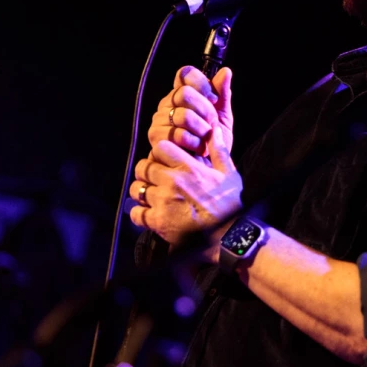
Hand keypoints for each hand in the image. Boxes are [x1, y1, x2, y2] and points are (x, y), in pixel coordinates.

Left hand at [130, 123, 241, 256]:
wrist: (229, 236)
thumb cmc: (231, 205)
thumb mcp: (229, 173)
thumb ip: (219, 150)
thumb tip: (215, 130)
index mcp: (188, 168)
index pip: (160, 148)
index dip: (159, 152)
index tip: (164, 159)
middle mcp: (172, 182)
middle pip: (143, 167)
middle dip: (147, 170)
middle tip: (154, 178)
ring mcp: (163, 202)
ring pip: (136, 189)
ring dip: (140, 191)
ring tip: (149, 195)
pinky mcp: (158, 222)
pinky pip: (136, 213)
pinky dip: (138, 213)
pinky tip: (147, 213)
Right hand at [149, 66, 233, 158]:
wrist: (207, 169)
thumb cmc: (213, 143)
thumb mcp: (222, 117)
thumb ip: (222, 95)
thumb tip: (226, 71)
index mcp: (181, 95)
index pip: (184, 74)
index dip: (201, 82)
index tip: (214, 98)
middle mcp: (167, 105)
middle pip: (184, 93)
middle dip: (205, 110)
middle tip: (212, 123)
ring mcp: (159, 121)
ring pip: (184, 115)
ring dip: (202, 129)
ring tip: (207, 139)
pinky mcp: (157, 139)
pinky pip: (180, 135)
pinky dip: (196, 144)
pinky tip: (200, 149)